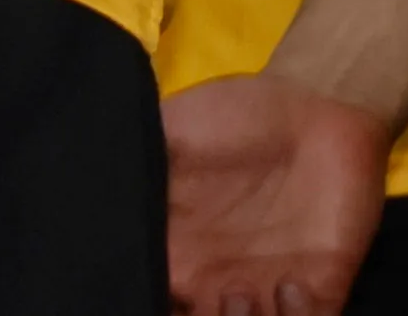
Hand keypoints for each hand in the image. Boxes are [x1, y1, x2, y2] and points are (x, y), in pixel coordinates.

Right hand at [162, 74, 388, 315]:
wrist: (317, 111)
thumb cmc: (239, 118)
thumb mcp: (178, 129)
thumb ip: (139, 160)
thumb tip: (89, 174)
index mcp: (176, 257)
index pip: (148, 293)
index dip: (142, 296)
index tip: (158, 283)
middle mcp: (216, 287)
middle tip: (207, 296)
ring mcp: (268, 293)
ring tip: (241, 293)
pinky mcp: (318, 291)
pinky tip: (290, 283)